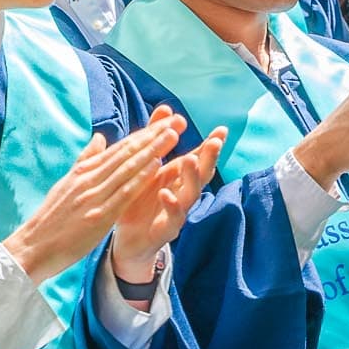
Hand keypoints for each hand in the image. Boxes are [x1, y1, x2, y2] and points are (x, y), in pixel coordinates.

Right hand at [0, 114, 182, 284]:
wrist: (32, 247)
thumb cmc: (52, 218)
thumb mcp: (67, 183)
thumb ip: (86, 160)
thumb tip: (100, 137)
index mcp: (84, 171)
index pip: (120, 147)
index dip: (145, 133)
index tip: (166, 121)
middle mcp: (89, 179)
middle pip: (127, 152)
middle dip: (154, 135)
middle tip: (177, 120)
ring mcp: (94, 196)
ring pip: (128, 168)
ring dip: (152, 149)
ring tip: (173, 134)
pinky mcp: (98, 215)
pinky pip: (123, 193)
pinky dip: (140, 177)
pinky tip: (157, 165)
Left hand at [108, 126, 227, 289]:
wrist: (127, 240)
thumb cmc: (137, 200)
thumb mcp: (144, 166)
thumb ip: (155, 138)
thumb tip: (167, 108)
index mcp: (177, 176)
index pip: (198, 157)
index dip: (211, 144)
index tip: (222, 130)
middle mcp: (182, 192)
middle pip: (201, 173)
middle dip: (209, 158)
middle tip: (216, 142)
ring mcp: (178, 211)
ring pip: (192, 193)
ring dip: (192, 177)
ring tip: (189, 160)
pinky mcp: (167, 229)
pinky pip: (174, 217)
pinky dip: (171, 205)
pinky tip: (166, 193)